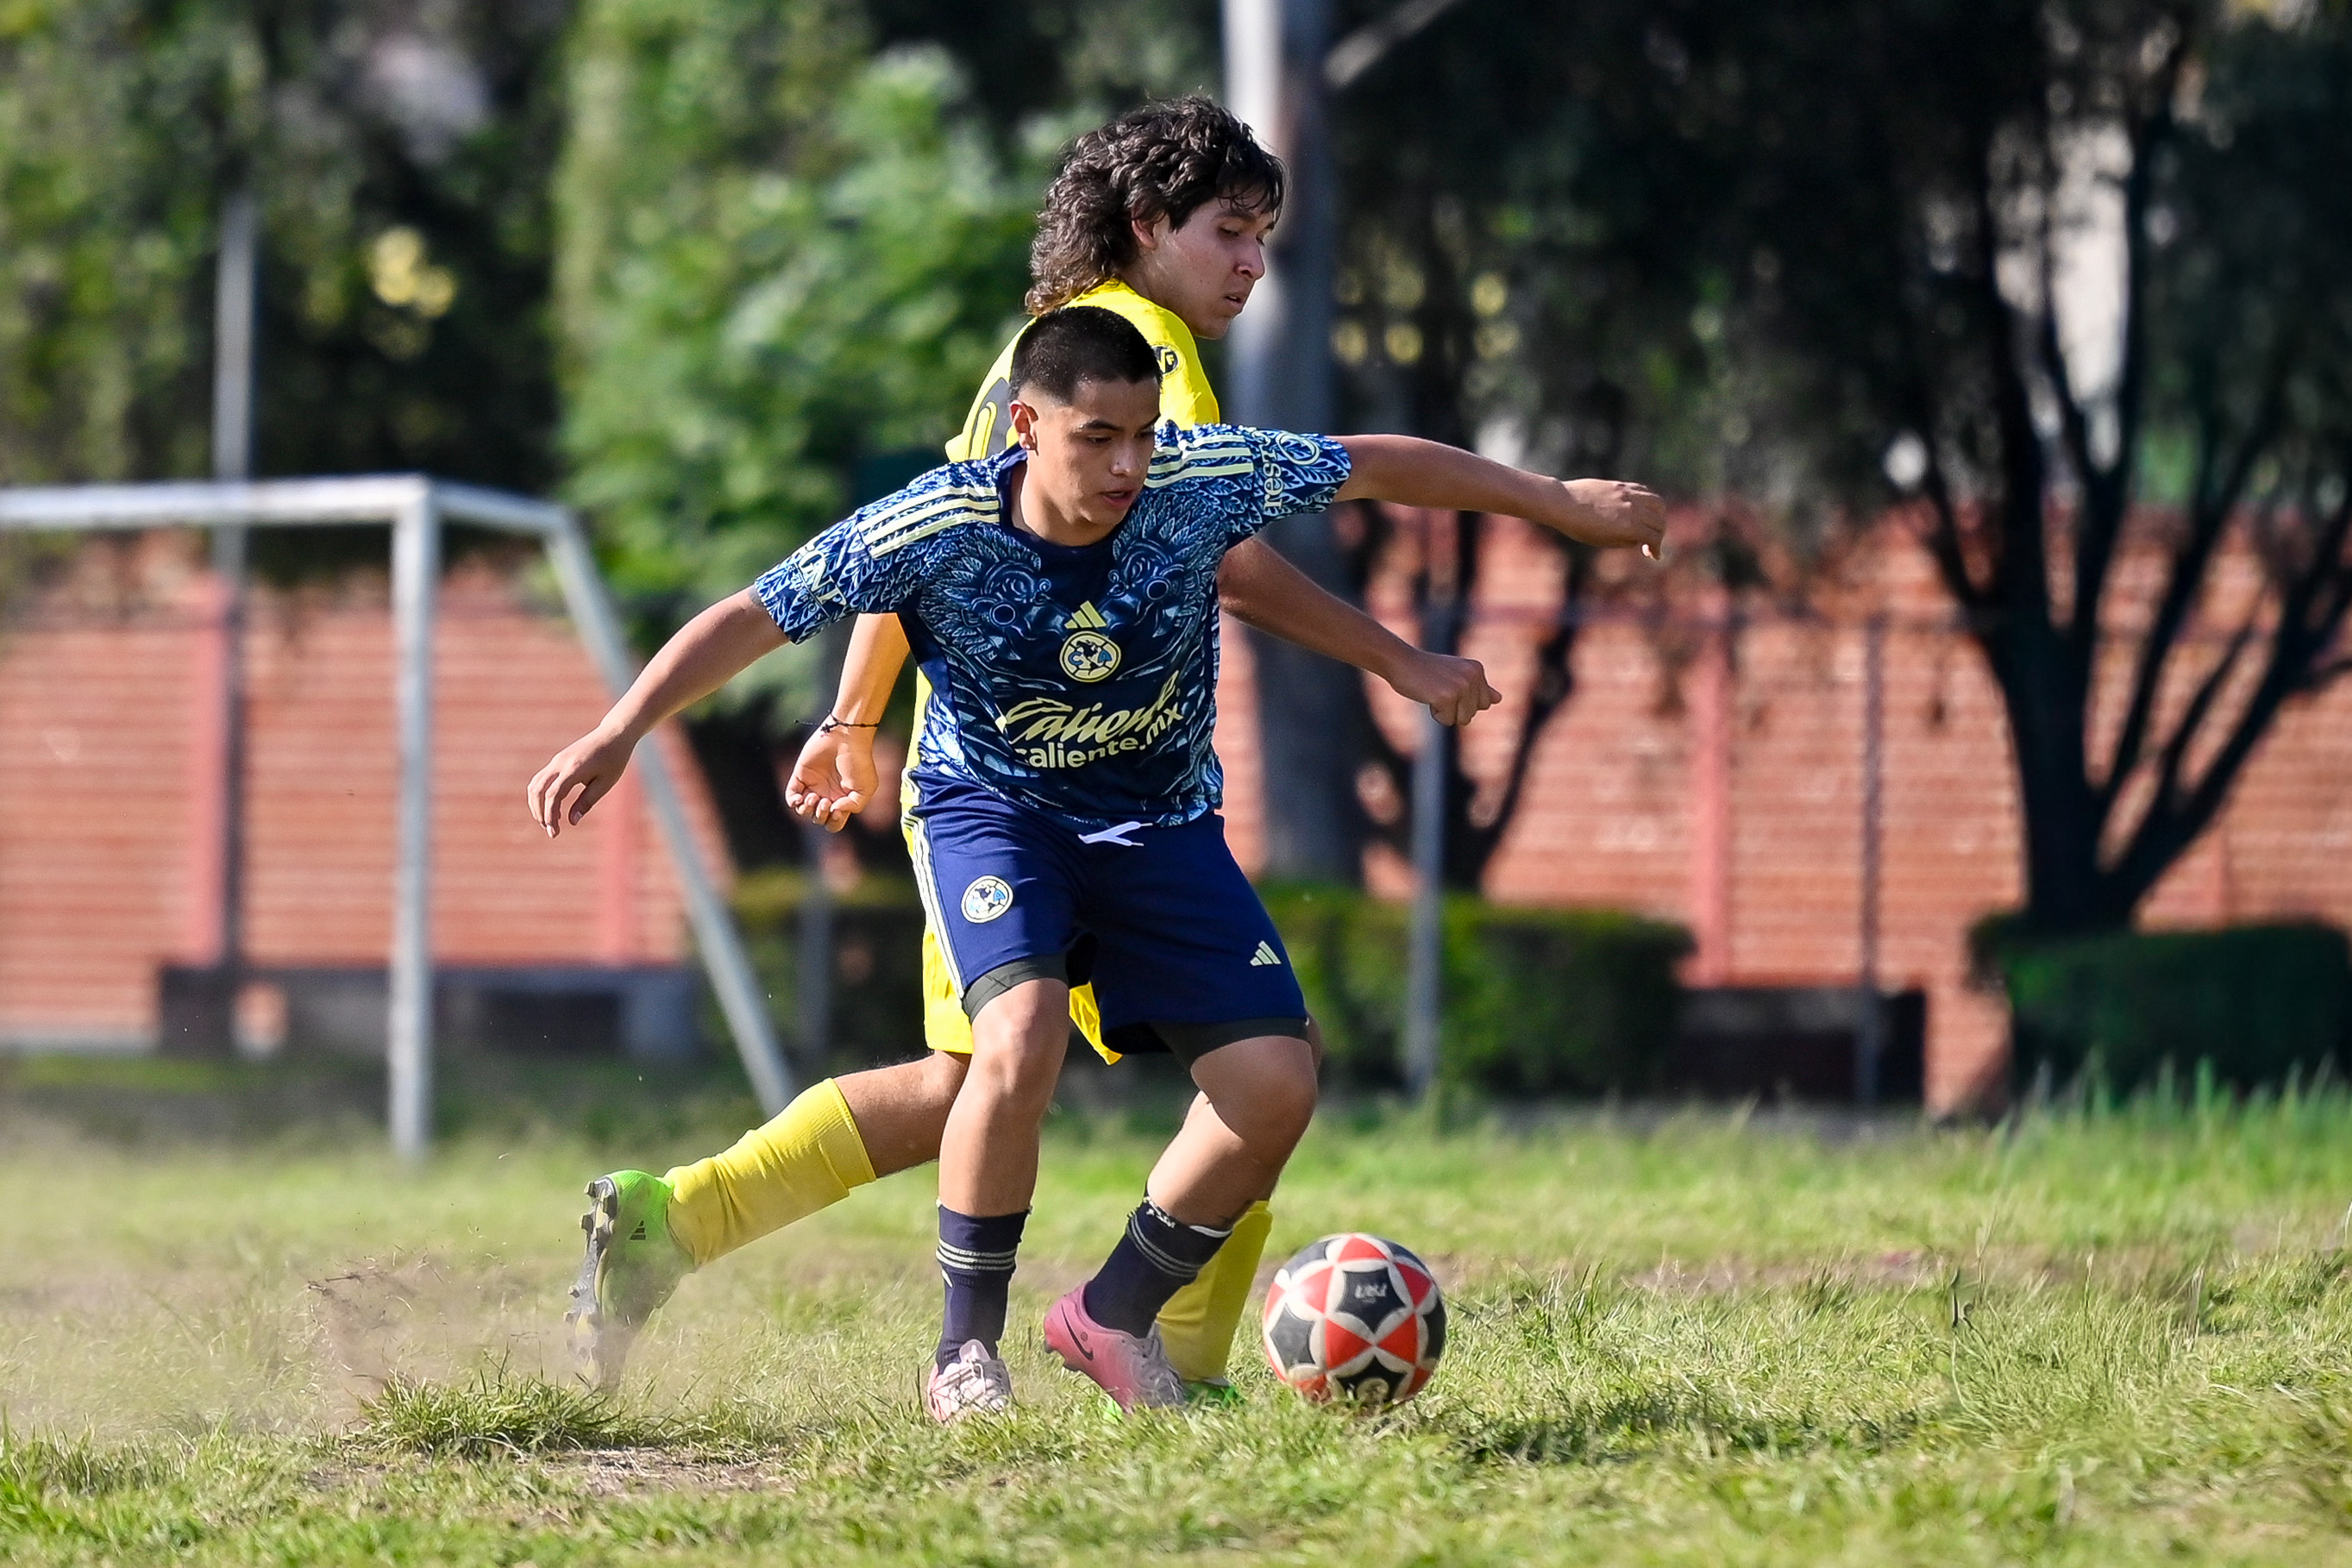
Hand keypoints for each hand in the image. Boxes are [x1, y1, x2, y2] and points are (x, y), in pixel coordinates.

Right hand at [529, 725, 635, 837]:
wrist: (614, 734)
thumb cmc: (614, 760)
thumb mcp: (605, 783)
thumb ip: (587, 802)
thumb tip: (571, 821)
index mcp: (574, 768)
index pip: (553, 795)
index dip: (550, 815)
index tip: (554, 832)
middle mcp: (560, 762)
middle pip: (538, 789)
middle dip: (539, 812)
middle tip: (549, 829)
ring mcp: (557, 760)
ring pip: (536, 783)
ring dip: (537, 804)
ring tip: (548, 821)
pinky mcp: (558, 760)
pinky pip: (542, 778)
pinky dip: (541, 794)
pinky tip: (552, 807)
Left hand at [784, 724, 877, 831]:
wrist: (846, 737)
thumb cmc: (859, 761)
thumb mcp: (866, 788)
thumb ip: (854, 806)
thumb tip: (834, 811)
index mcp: (843, 800)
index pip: (834, 823)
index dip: (835, 823)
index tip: (838, 809)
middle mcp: (828, 795)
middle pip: (818, 819)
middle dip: (820, 816)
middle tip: (825, 801)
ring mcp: (813, 785)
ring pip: (803, 811)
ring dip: (807, 810)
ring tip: (814, 797)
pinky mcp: (801, 775)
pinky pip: (791, 796)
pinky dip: (792, 802)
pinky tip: (800, 799)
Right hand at [1387, 650, 1501, 726]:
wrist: (1400, 661)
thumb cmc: (1426, 670)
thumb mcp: (1456, 674)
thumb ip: (1477, 687)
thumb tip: (1498, 700)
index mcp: (1477, 669)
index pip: (1483, 703)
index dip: (1463, 701)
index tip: (1447, 685)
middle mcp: (1472, 676)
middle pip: (1473, 713)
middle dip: (1454, 708)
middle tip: (1438, 688)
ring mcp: (1460, 687)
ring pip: (1463, 720)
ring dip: (1446, 712)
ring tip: (1434, 692)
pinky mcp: (1446, 697)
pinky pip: (1446, 721)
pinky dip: (1435, 714)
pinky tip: (1427, 695)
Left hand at [1562, 478, 1667, 555]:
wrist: (1563, 503)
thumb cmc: (1579, 527)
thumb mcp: (1604, 541)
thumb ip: (1625, 541)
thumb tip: (1640, 540)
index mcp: (1629, 526)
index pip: (1654, 537)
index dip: (1657, 548)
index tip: (1654, 555)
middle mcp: (1633, 509)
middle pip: (1659, 521)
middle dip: (1659, 534)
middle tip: (1651, 542)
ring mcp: (1628, 495)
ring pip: (1657, 503)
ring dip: (1659, 515)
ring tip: (1651, 523)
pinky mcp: (1622, 485)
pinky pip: (1644, 491)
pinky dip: (1649, 500)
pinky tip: (1641, 508)